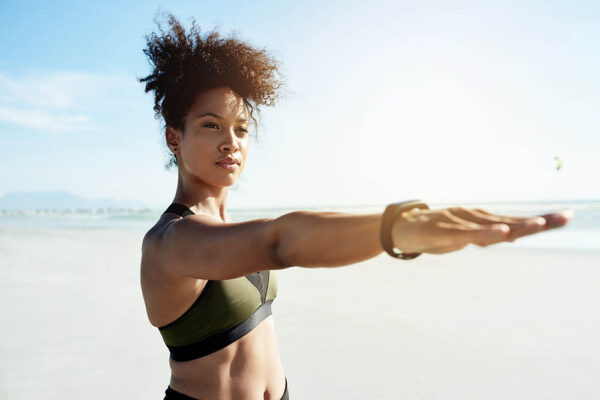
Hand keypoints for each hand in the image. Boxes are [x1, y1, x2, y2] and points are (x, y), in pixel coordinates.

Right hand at [391, 206, 574, 254]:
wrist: (400, 228)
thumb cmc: (434, 232)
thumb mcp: (464, 236)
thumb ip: (485, 235)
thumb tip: (510, 234)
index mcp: (480, 219)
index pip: (515, 221)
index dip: (540, 219)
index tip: (566, 217)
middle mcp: (472, 217)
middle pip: (509, 221)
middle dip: (538, 221)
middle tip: (565, 218)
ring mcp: (458, 222)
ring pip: (491, 225)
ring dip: (516, 226)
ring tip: (540, 224)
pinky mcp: (442, 231)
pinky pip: (466, 234)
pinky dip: (484, 232)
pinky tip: (500, 233)